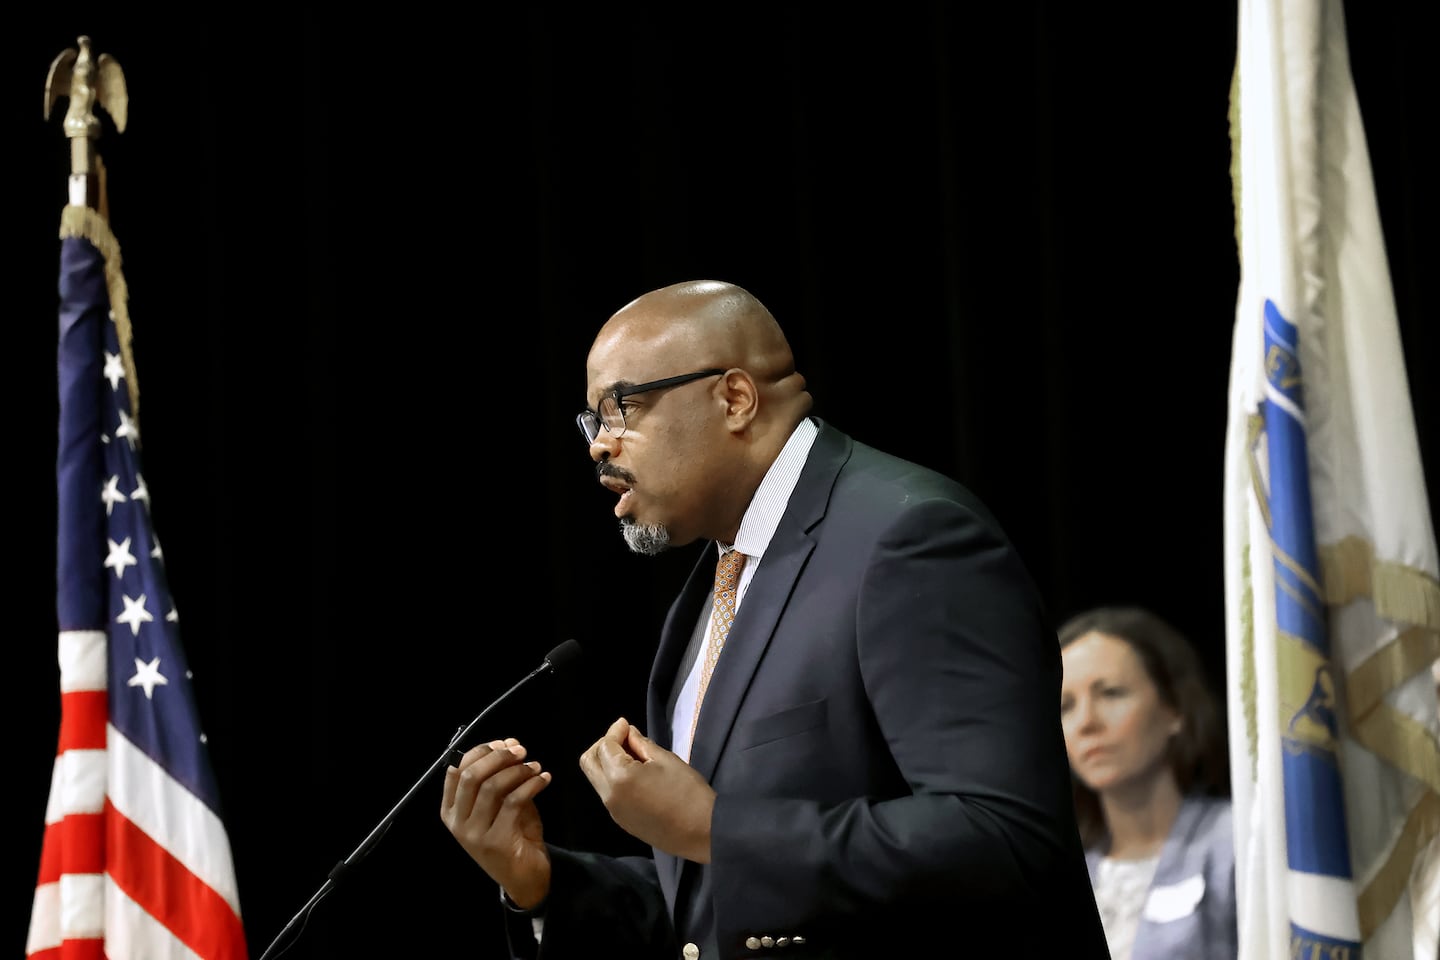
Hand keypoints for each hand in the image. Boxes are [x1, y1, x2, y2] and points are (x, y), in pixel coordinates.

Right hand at [441, 738, 551, 908]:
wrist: (525, 876)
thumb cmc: (512, 835)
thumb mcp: (502, 803)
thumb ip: (503, 775)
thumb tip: (511, 743)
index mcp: (451, 810)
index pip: (456, 770)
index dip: (480, 751)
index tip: (504, 743)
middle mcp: (457, 823)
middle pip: (471, 776)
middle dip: (498, 757)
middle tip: (521, 751)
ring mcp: (474, 834)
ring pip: (492, 787)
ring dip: (518, 770)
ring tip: (536, 766)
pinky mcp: (496, 841)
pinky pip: (514, 801)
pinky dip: (532, 784)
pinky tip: (544, 779)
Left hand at [578, 717, 715, 862]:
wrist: (701, 832)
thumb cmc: (688, 792)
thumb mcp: (666, 760)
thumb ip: (642, 745)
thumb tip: (629, 733)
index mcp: (620, 777)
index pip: (605, 746)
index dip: (615, 731)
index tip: (626, 724)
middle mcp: (609, 795)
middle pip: (588, 762)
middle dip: (602, 745)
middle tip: (623, 739)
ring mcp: (613, 810)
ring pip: (596, 778)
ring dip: (606, 762)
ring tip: (631, 756)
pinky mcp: (621, 821)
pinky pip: (607, 793)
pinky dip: (613, 778)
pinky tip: (634, 775)